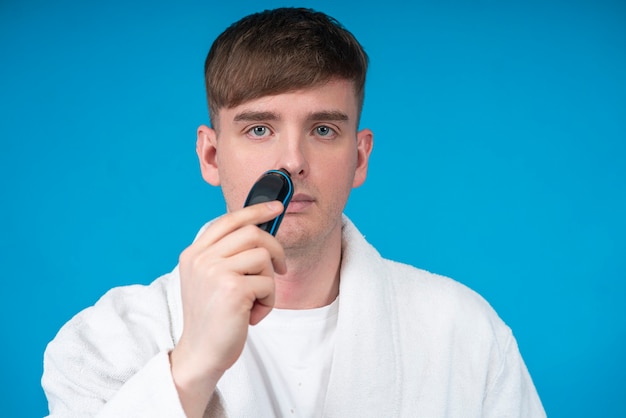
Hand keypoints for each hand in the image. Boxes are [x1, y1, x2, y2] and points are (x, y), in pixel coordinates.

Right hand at [169, 201, 285, 416]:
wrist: (201, 353)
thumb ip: (227, 255)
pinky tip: (252, 315)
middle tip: (281, 269)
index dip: (255, 211)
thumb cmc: (213, 318)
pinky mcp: (232, 289)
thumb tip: (260, 229)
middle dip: (275, 249)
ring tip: (256, 301)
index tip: (277, 208)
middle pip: (253, 233)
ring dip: (269, 282)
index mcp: (194, 254)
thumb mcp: (210, 280)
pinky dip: (268, 302)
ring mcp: (214, 272)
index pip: (228, 220)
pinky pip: (268, 283)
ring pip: (263, 256)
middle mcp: (201, 259)